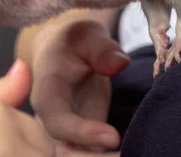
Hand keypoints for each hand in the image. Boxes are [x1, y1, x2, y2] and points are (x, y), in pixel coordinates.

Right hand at [29, 16, 129, 149]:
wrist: (64, 53)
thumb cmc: (75, 42)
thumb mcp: (87, 35)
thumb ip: (102, 48)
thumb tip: (120, 63)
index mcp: (47, 93)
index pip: (56, 121)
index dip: (81, 132)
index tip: (113, 137)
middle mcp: (51, 120)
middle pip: (63, 152)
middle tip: (124, 156)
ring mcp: (65, 133)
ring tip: (133, 155)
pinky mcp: (82, 140)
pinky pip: (90, 155)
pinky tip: (134, 154)